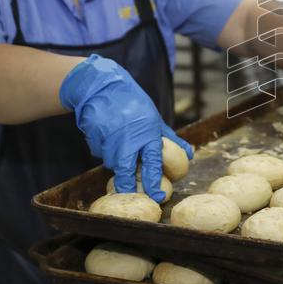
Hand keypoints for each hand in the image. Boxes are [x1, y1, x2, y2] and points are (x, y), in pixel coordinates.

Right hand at [59, 55, 192, 201]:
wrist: (102, 87)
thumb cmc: (133, 103)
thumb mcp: (155, 118)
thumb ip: (170, 138)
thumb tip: (189, 153)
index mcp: (146, 133)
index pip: (152, 162)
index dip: (153, 182)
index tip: (158, 197)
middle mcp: (127, 138)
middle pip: (125, 170)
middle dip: (126, 185)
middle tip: (129, 192)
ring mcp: (108, 138)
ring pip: (112, 162)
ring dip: (117, 161)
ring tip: (119, 145)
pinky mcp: (93, 138)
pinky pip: (99, 152)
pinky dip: (104, 150)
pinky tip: (107, 136)